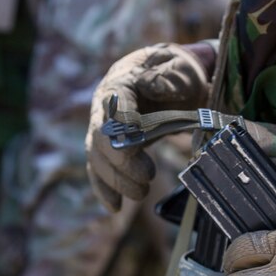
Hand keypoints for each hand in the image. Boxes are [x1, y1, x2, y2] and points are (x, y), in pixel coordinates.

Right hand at [85, 43, 210, 211]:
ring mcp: (102, 129)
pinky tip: (115, 207)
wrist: (172, 79)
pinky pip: (99, 170)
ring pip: (97, 158)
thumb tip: (155, 86)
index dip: (122, 128)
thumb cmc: (177, 72)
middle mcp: (103, 107)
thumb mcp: (178, 68)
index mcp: (120, 83)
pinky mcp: (109, 148)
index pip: (113, 108)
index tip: (138, 145)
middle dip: (121, 162)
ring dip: (116, 180)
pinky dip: (105, 189)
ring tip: (141, 193)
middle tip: (147, 176)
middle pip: (100, 138)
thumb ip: (169, 77)